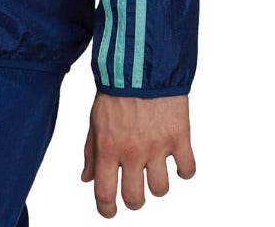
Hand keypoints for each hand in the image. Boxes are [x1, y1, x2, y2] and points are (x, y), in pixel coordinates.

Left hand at [81, 92, 194, 216]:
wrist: (141, 62)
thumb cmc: (115, 89)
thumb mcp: (95, 119)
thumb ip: (91, 151)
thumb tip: (87, 179)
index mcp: (107, 147)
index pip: (105, 193)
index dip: (107, 210)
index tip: (110, 212)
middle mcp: (131, 152)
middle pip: (135, 199)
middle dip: (134, 200)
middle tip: (135, 190)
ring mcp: (157, 146)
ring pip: (161, 189)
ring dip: (157, 184)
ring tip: (155, 167)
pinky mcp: (179, 137)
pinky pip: (187, 170)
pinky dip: (184, 170)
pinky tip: (177, 159)